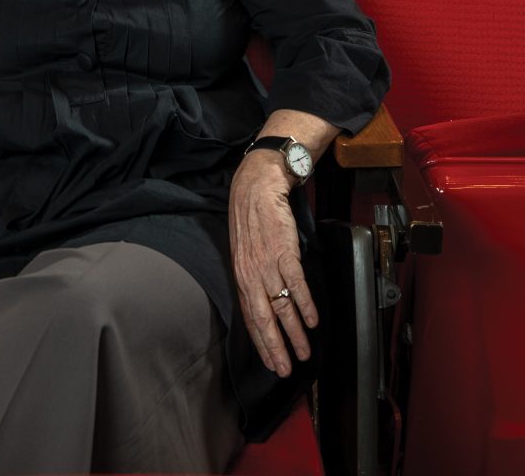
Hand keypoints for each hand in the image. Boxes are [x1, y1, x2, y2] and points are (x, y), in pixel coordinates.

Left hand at [228, 150, 318, 376]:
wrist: (257, 185)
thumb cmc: (252, 217)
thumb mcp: (245, 250)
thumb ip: (253, 276)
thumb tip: (265, 301)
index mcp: (241, 274)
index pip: (249, 316)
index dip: (260, 341)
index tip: (270, 362)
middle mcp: (251, 273)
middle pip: (263, 318)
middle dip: (275, 347)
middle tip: (286, 369)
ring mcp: (267, 263)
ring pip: (281, 306)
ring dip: (294, 333)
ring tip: (305, 351)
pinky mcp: (284, 251)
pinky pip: (296, 284)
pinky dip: (305, 305)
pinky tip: (312, 320)